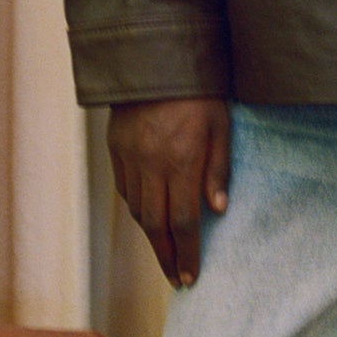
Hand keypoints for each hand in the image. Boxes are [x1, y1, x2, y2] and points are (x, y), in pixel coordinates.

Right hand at [108, 98, 230, 287]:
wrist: (155, 58)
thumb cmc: (198, 92)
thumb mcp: (220, 125)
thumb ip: (218, 169)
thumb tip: (217, 211)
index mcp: (180, 160)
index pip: (182, 221)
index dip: (186, 253)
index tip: (189, 277)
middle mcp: (151, 165)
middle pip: (155, 224)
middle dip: (166, 256)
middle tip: (175, 278)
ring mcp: (129, 158)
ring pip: (137, 211)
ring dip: (151, 237)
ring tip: (165, 253)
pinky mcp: (116, 149)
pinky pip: (124, 190)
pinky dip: (136, 209)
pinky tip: (148, 217)